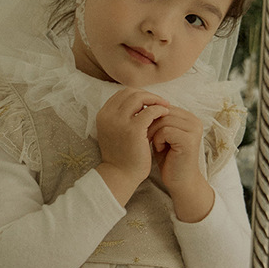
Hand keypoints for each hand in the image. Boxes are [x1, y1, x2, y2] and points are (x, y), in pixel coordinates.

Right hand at [95, 89, 170, 205]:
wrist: (120, 175)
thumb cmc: (121, 156)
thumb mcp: (115, 132)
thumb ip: (122, 117)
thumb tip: (140, 103)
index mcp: (103, 115)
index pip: (122, 94)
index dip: (138, 94)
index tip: (150, 102)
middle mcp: (108, 115)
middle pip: (130, 92)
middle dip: (147, 95)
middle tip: (160, 102)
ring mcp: (119, 122)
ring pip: (139, 97)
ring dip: (154, 100)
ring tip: (164, 106)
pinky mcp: (133, 129)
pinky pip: (149, 111)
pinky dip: (159, 109)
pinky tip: (165, 114)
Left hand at [148, 107, 214, 221]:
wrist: (179, 181)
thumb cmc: (168, 158)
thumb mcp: (162, 134)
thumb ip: (157, 119)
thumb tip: (141, 103)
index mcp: (188, 116)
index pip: (163, 106)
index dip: (150, 117)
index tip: (144, 130)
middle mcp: (194, 120)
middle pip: (163, 111)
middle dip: (150, 123)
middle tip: (145, 137)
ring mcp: (194, 129)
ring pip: (163, 120)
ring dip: (152, 132)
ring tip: (153, 144)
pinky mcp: (189, 139)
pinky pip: (165, 131)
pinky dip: (158, 140)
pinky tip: (159, 149)